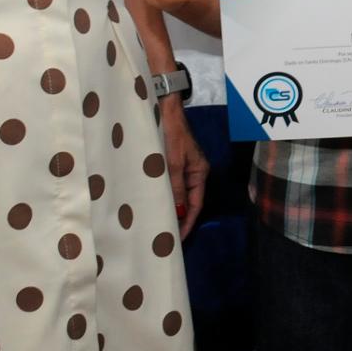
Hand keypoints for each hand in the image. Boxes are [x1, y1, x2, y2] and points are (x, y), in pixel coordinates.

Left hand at [158, 98, 209, 238]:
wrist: (164, 110)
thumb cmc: (172, 135)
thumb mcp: (173, 164)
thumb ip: (175, 188)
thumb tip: (178, 213)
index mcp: (199, 172)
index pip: (196, 205)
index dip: (188, 223)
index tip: (178, 240)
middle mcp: (193, 172)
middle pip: (187, 201)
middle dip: (178, 219)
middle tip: (165, 237)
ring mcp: (182, 167)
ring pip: (177, 193)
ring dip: (169, 207)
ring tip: (157, 224)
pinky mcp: (171, 163)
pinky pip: (168, 184)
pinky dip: (162, 195)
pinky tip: (152, 203)